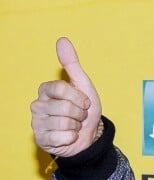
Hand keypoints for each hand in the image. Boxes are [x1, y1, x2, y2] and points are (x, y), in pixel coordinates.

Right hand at [31, 38, 102, 156]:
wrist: (90, 134)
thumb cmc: (85, 109)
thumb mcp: (83, 85)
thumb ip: (72, 64)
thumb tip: (62, 40)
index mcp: (46, 89)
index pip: (61, 88)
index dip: (79, 97)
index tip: (84, 102)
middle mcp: (37, 105)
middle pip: (65, 107)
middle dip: (79, 113)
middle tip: (79, 116)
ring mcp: (37, 123)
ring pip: (64, 123)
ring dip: (76, 126)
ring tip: (74, 125)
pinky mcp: (41, 139)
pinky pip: (62, 137)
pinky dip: (71, 138)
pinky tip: (69, 136)